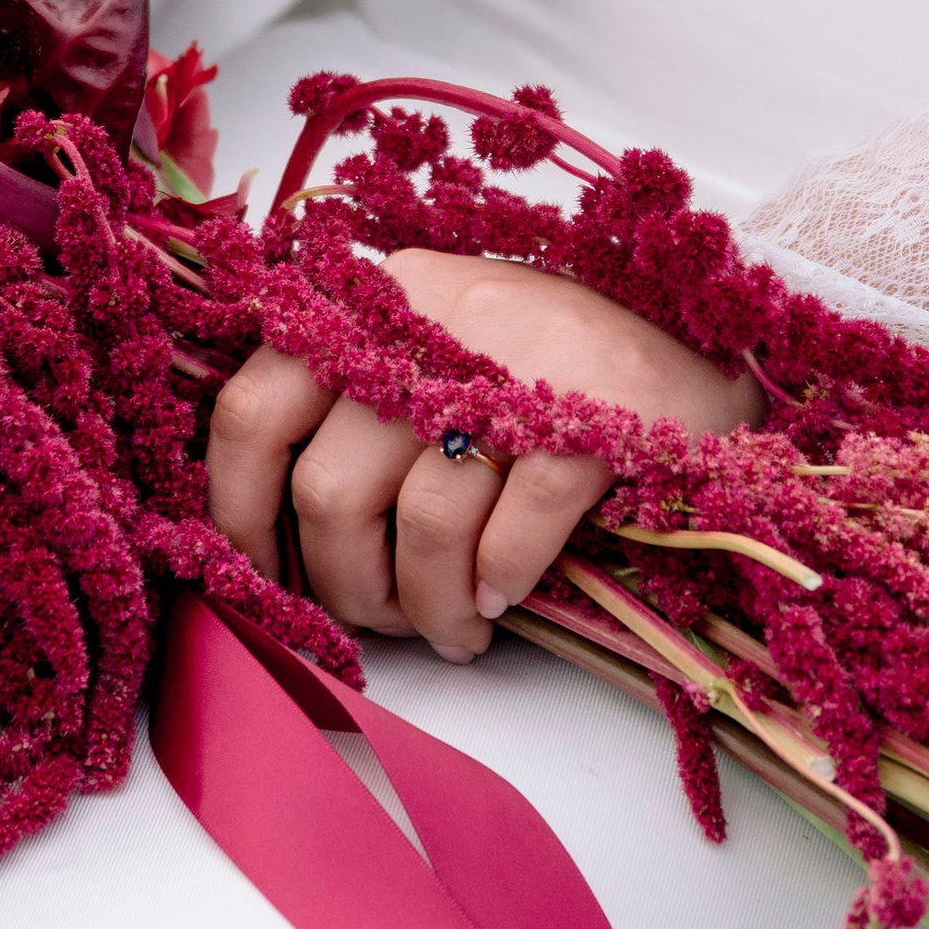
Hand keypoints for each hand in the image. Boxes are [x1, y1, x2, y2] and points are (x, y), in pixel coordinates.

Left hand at [205, 249, 759, 662]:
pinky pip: (512, 533)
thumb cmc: (538, 366)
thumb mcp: (425, 351)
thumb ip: (346, 410)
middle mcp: (429, 319)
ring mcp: (514, 365)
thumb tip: (273, 536)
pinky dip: (499, 581)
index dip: (240, 512)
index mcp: (370, 301)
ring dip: (430, 606)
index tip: (261, 575)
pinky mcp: (592, 418)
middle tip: (385, 616)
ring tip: (454, 627)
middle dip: (350, 585)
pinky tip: (502, 597)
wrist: (688, 341)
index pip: (253, 410)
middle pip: (332, 490)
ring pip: (424, 525)